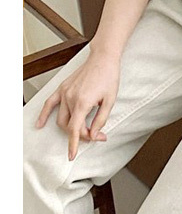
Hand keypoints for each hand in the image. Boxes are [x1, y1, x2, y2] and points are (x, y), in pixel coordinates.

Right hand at [37, 42, 121, 158]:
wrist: (103, 58)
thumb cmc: (109, 77)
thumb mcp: (110, 101)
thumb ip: (101, 120)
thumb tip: (93, 134)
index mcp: (83, 102)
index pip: (74, 129)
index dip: (74, 144)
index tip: (72, 155)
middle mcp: (70, 98)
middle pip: (69, 126)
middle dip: (81, 134)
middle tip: (97, 133)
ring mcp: (64, 92)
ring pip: (61, 118)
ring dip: (70, 128)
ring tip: (85, 129)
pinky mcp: (63, 87)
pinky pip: (49, 103)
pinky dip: (43, 114)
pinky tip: (39, 124)